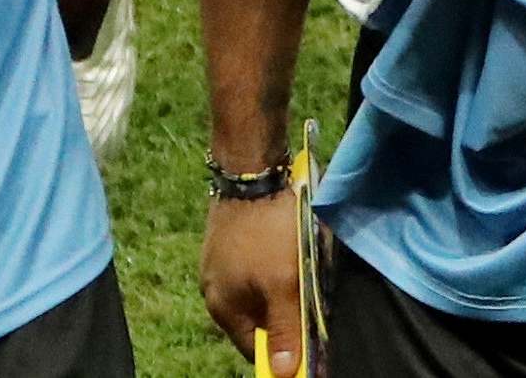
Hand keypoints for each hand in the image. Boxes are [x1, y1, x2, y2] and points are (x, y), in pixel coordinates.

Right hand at [201, 193, 302, 375]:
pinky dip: (272, 267)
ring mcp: (218, 263)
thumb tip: (285, 374)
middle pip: (256, 320)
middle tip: (311, 298)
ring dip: (280, 289)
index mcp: (223, 308)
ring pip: (257, 291)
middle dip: (284, 315)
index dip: (284, 351)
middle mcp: (214, 290)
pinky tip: (287, 249)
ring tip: (302, 270)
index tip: (311, 342)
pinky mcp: (225, 241)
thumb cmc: (268, 231)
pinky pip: (253, 268)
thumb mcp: (284, 285)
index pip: (254, 349)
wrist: (250, 169)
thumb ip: (284, 330)